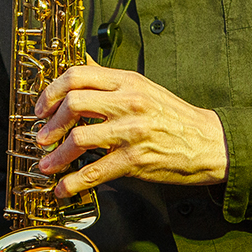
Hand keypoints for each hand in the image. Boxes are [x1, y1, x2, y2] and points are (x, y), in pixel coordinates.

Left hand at [34, 64, 227, 196]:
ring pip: (80, 138)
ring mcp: (132, 131)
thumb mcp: (143, 87)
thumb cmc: (174, 116)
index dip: (52, 90)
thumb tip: (79, 65)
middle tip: (42, 135)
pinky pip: (96, 171)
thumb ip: (110, 81)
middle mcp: (128, 102)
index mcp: (127, 81)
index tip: (42, 106)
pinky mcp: (136, 160)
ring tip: (47, 163)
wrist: (210, 143)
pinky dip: (74, 181)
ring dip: (57, 154)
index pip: (78, 75)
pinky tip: (64, 186)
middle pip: (73, 103)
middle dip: (50, 122)